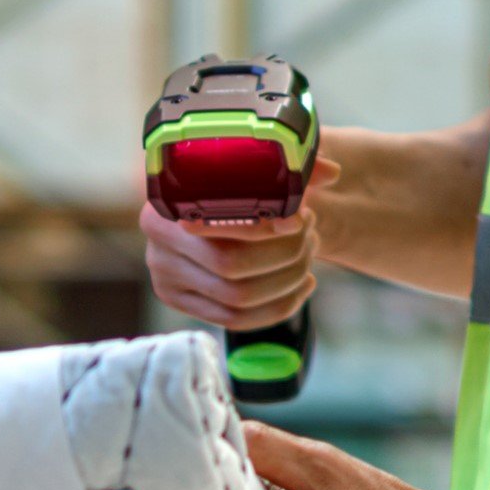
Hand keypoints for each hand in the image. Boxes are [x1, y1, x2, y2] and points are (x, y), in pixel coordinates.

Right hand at [140, 154, 340, 332]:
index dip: (264, 227)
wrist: (204, 209)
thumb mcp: (258, 171)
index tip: (300, 219)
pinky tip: (301, 287)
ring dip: (286, 282)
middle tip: (311, 236)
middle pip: (230, 266)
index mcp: (166, 204)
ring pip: (237, 298)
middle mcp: (157, 245)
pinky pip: (234, 320)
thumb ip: (294, 169)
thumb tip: (332, 173)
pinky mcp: (180, 303)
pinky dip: (277, 307)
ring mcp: (166, 279)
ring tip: (309, 258)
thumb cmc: (235, 186)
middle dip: (283, 255)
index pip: (217, 224)